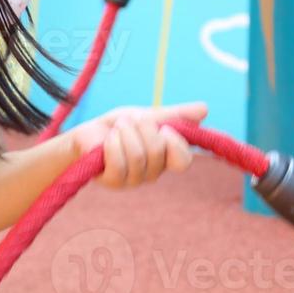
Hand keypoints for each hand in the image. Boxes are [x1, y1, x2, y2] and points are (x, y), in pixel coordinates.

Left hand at [67, 102, 206, 187]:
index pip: (183, 162)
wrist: (88, 133)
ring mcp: (134, 180)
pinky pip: (120, 163)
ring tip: (117, 128)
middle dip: (143, 128)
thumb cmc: (119, 126)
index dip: (175, 144)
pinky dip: (113, 144)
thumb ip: (175, 115)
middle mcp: (153, 173)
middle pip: (158, 152)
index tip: (164, 128)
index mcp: (166, 158)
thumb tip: (205, 109)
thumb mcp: (148, 115)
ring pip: (138, 156)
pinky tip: (108, 139)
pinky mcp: (114, 182)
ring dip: (125, 133)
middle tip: (130, 121)